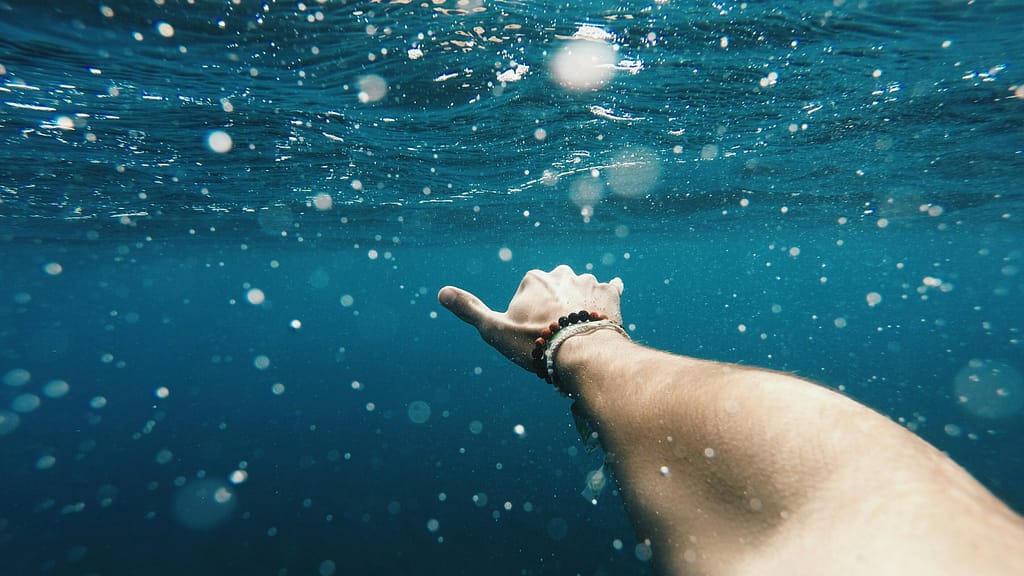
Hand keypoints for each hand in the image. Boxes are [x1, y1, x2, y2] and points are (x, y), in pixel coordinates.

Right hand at [437, 265, 624, 370]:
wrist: (584, 355)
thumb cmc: (536, 344)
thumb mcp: (494, 330)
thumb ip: (470, 310)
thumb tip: (441, 292)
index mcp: (534, 278)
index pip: (528, 295)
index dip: (528, 318)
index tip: (532, 336)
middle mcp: (562, 273)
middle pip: (554, 291)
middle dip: (555, 310)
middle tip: (555, 338)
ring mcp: (589, 281)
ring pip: (581, 292)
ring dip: (580, 307)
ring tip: (579, 336)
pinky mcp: (612, 293)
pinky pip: (611, 290)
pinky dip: (608, 299)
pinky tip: (607, 310)